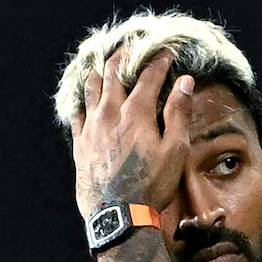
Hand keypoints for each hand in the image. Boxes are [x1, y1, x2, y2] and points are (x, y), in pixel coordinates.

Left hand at [70, 47, 194, 219]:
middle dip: (123, 57)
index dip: (158, 62)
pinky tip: (82, 97)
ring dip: (98, 71)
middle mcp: (109, 114)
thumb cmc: (152, 185)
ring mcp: (91, 129)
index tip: (166, 52)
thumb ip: (178, 114)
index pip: (148, 77)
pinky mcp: (80, 145)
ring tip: (101, 61)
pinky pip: (76, 114)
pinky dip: (81, 99)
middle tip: (128, 46)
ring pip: (91, 89)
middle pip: (113, 75)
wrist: (119, 215)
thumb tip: (185, 83)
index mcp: (136, 113)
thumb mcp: (175, 150)